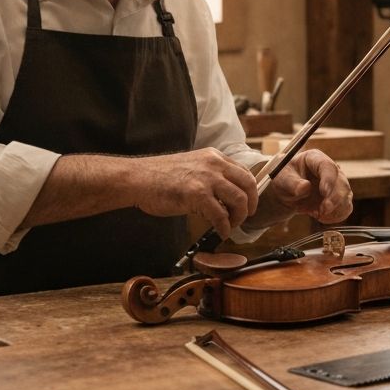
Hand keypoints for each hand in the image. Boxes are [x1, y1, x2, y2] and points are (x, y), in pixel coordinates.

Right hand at [129, 148, 258, 238]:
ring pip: (239, 200)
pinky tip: (220, 232)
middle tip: (245, 217)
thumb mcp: (191, 166)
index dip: (250, 191)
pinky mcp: (197, 195)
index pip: (244, 172)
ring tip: (230, 226)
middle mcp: (214, 164)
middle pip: (248, 184)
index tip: (248, 204)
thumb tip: (224, 196)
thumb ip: (209, 176)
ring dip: (239, 217)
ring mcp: (206, 178)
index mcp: (213, 156)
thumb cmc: (159, 176)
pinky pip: (221, 215)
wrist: (137, 178)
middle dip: (251, 204)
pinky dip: (224, 227)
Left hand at [253, 149, 352, 226]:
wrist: (286, 192)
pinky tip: (321, 217)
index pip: (328, 166)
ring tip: (319, 214)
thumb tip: (304, 187)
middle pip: (341, 182)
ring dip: (336, 208)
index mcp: (315, 158)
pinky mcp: (338, 198)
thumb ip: (292, 182)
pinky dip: (336, 216)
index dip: (328, 179)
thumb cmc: (284, 179)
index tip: (324, 192)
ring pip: (346, 196)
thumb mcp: (281, 178)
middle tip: (323, 209)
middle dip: (334, 198)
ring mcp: (337, 184)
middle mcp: (330, 170)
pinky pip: (346, 208)